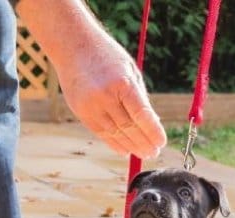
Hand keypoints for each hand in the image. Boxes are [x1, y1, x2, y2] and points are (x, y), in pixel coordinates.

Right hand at [57, 37, 166, 158]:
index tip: (161, 142)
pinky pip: (100, 133)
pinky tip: (125, 150)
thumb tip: (152, 123)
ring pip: (114, 134)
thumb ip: (139, 97)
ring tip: (144, 153)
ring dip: (131, 146)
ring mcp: (91, 106)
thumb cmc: (107, 56)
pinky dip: (114, 143)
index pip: (141, 114)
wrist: (73, 46)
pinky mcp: (81, 112)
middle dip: (144, 142)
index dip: (153, 131)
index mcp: (122, 83)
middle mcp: (105, 97)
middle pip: (128, 128)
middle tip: (155, 152)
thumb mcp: (130, 71)